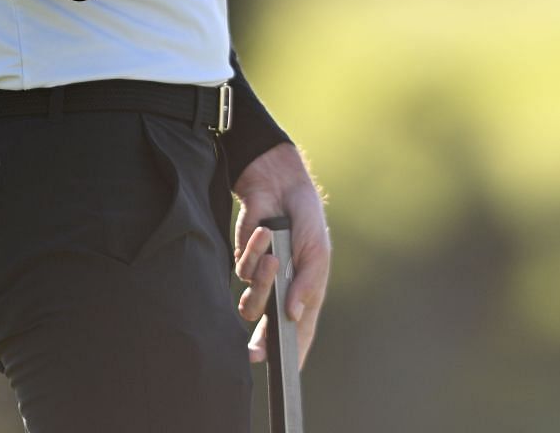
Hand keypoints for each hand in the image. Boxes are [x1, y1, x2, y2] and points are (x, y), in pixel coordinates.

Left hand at [232, 143, 329, 367]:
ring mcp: (262, 280)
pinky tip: (265, 232)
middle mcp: (282, 293)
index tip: (284, 373)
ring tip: (273, 257)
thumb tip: (292, 315)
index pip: (299, 333)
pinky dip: (254, 252)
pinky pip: (243, 272)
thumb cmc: (306, 220)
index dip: (292, 354)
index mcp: (305, 294)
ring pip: (252, 305)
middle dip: (261, 344)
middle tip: (253, 353)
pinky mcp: (244, 263)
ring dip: (262, 282)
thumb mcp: (316, 251)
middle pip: (268, 331)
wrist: (280, 186)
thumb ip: (306, 284)